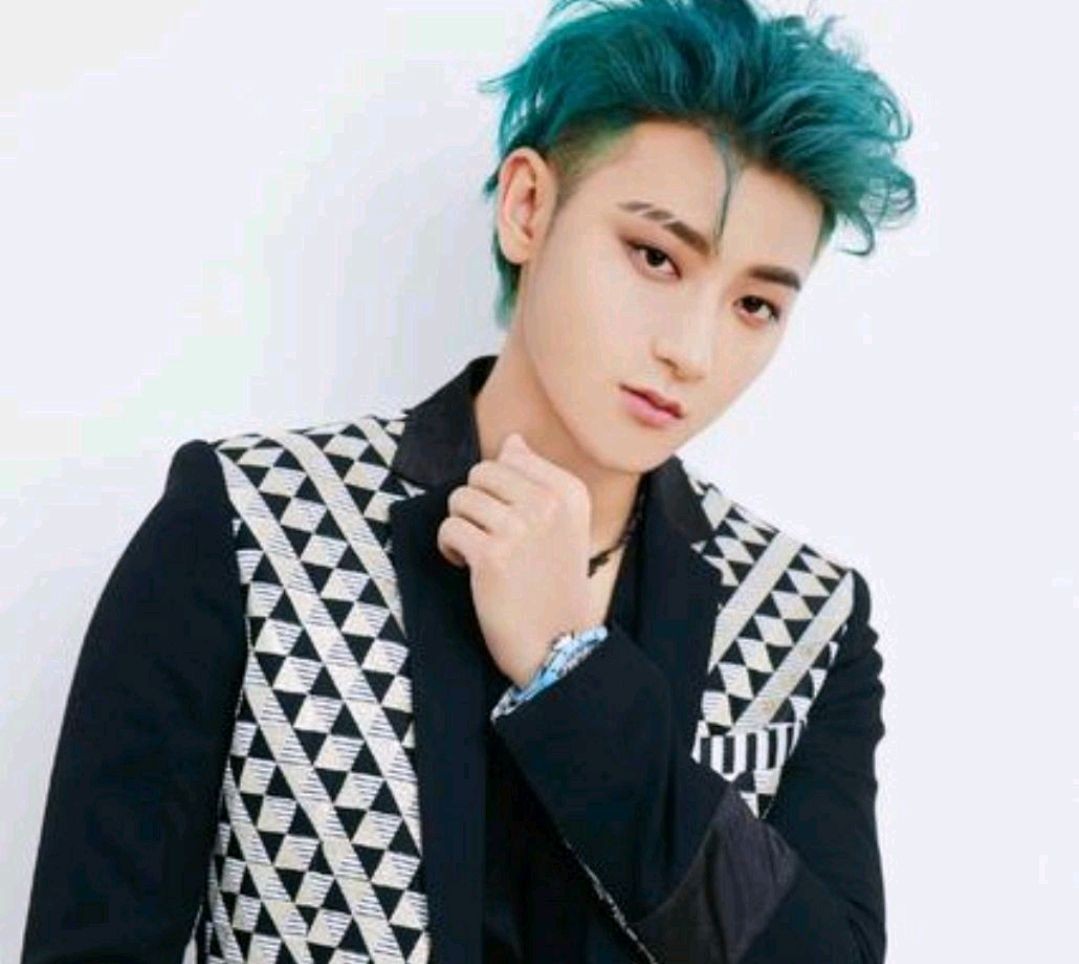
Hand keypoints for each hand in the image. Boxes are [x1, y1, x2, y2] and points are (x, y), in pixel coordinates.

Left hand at [436, 432, 593, 687]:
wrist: (558, 643)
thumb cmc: (554, 584)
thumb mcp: (564, 525)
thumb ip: (537, 478)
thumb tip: (512, 441)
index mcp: (569, 492)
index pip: (511, 457)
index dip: (499, 487)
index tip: (511, 516)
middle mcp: (548, 504)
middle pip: (481, 473)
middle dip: (476, 503)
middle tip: (491, 535)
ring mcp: (519, 528)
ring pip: (461, 499)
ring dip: (464, 527)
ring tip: (483, 552)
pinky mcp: (491, 556)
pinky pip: (449, 528)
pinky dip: (450, 549)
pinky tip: (470, 566)